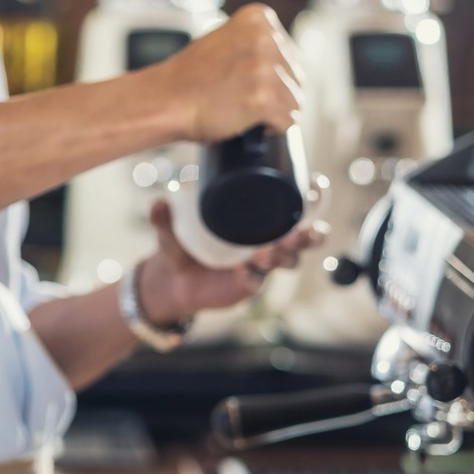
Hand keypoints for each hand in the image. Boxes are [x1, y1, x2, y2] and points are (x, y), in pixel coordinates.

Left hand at [137, 196, 322, 327]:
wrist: (174, 280)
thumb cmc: (183, 245)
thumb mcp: (171, 229)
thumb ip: (163, 218)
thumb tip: (157, 203)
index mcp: (257, 223)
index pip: (291, 211)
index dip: (311, 202)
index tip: (317, 187)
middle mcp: (265, 243)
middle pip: (300, 240)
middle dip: (308, 235)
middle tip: (301, 233)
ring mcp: (258, 266)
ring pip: (285, 262)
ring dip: (282, 256)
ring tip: (267, 253)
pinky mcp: (246, 286)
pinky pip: (256, 281)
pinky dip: (253, 276)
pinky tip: (246, 272)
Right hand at [144, 4, 303, 142]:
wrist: (164, 100)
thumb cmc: (188, 78)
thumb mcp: (225, 40)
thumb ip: (255, 42)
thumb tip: (285, 63)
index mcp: (258, 19)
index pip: (291, 54)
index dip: (274, 74)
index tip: (250, 81)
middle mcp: (265, 38)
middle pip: (297, 77)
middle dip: (277, 93)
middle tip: (245, 98)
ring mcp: (264, 68)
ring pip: (296, 101)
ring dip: (275, 112)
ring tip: (245, 110)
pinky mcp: (263, 97)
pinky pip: (289, 120)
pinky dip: (273, 127)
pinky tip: (250, 122)